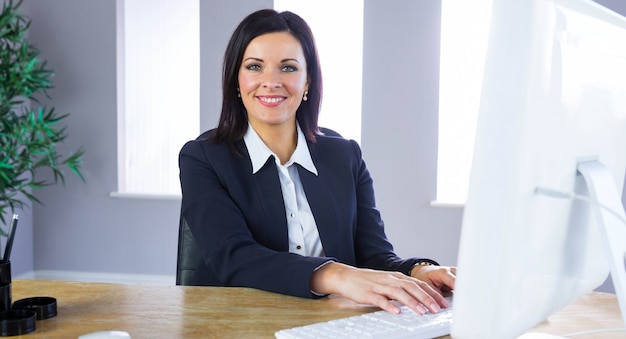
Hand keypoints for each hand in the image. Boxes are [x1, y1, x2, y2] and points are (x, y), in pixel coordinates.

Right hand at [310, 262, 450, 314]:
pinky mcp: (368, 293)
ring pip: (399, 293)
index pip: (419, 284)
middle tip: (438, 309)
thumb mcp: (388, 282)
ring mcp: (380, 286)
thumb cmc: (369, 281)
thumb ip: (403, 289)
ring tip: (422, 312)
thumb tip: (422, 299)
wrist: (347, 276)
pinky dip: (389, 305)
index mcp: (397, 277)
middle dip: (427, 298)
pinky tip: (397, 312)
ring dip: (412, 302)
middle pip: (412, 287)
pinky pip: (380, 300)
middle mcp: (391, 280)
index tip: (443, 303)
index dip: (432, 293)